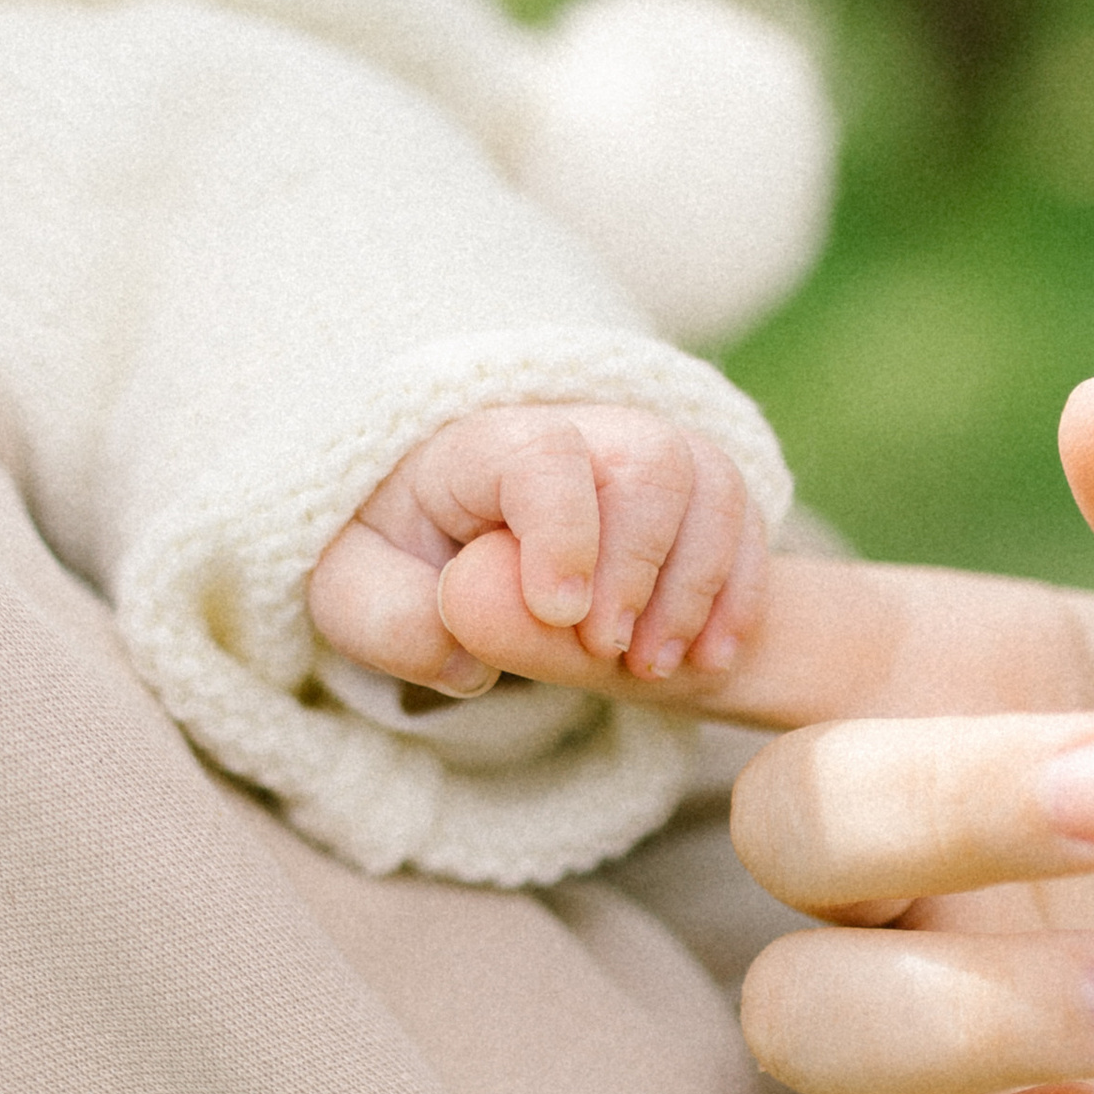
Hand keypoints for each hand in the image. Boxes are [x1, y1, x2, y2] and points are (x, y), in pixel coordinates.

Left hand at [306, 403, 768, 700]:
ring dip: (697, 585)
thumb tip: (466, 659)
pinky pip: (739, 512)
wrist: (438, 542)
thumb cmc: (394, 563)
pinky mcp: (682, 485)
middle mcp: (570, 426)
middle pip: (646, 459)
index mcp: (476, 444)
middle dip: (640, 567)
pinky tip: (707, 657)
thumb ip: (391, 622)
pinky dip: (737, 590)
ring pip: (706, 479)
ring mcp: (635, 448)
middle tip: (609, 653)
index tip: (561, 616)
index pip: (543, 458)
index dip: (565, 533)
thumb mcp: (355, 596)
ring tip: (653, 667)